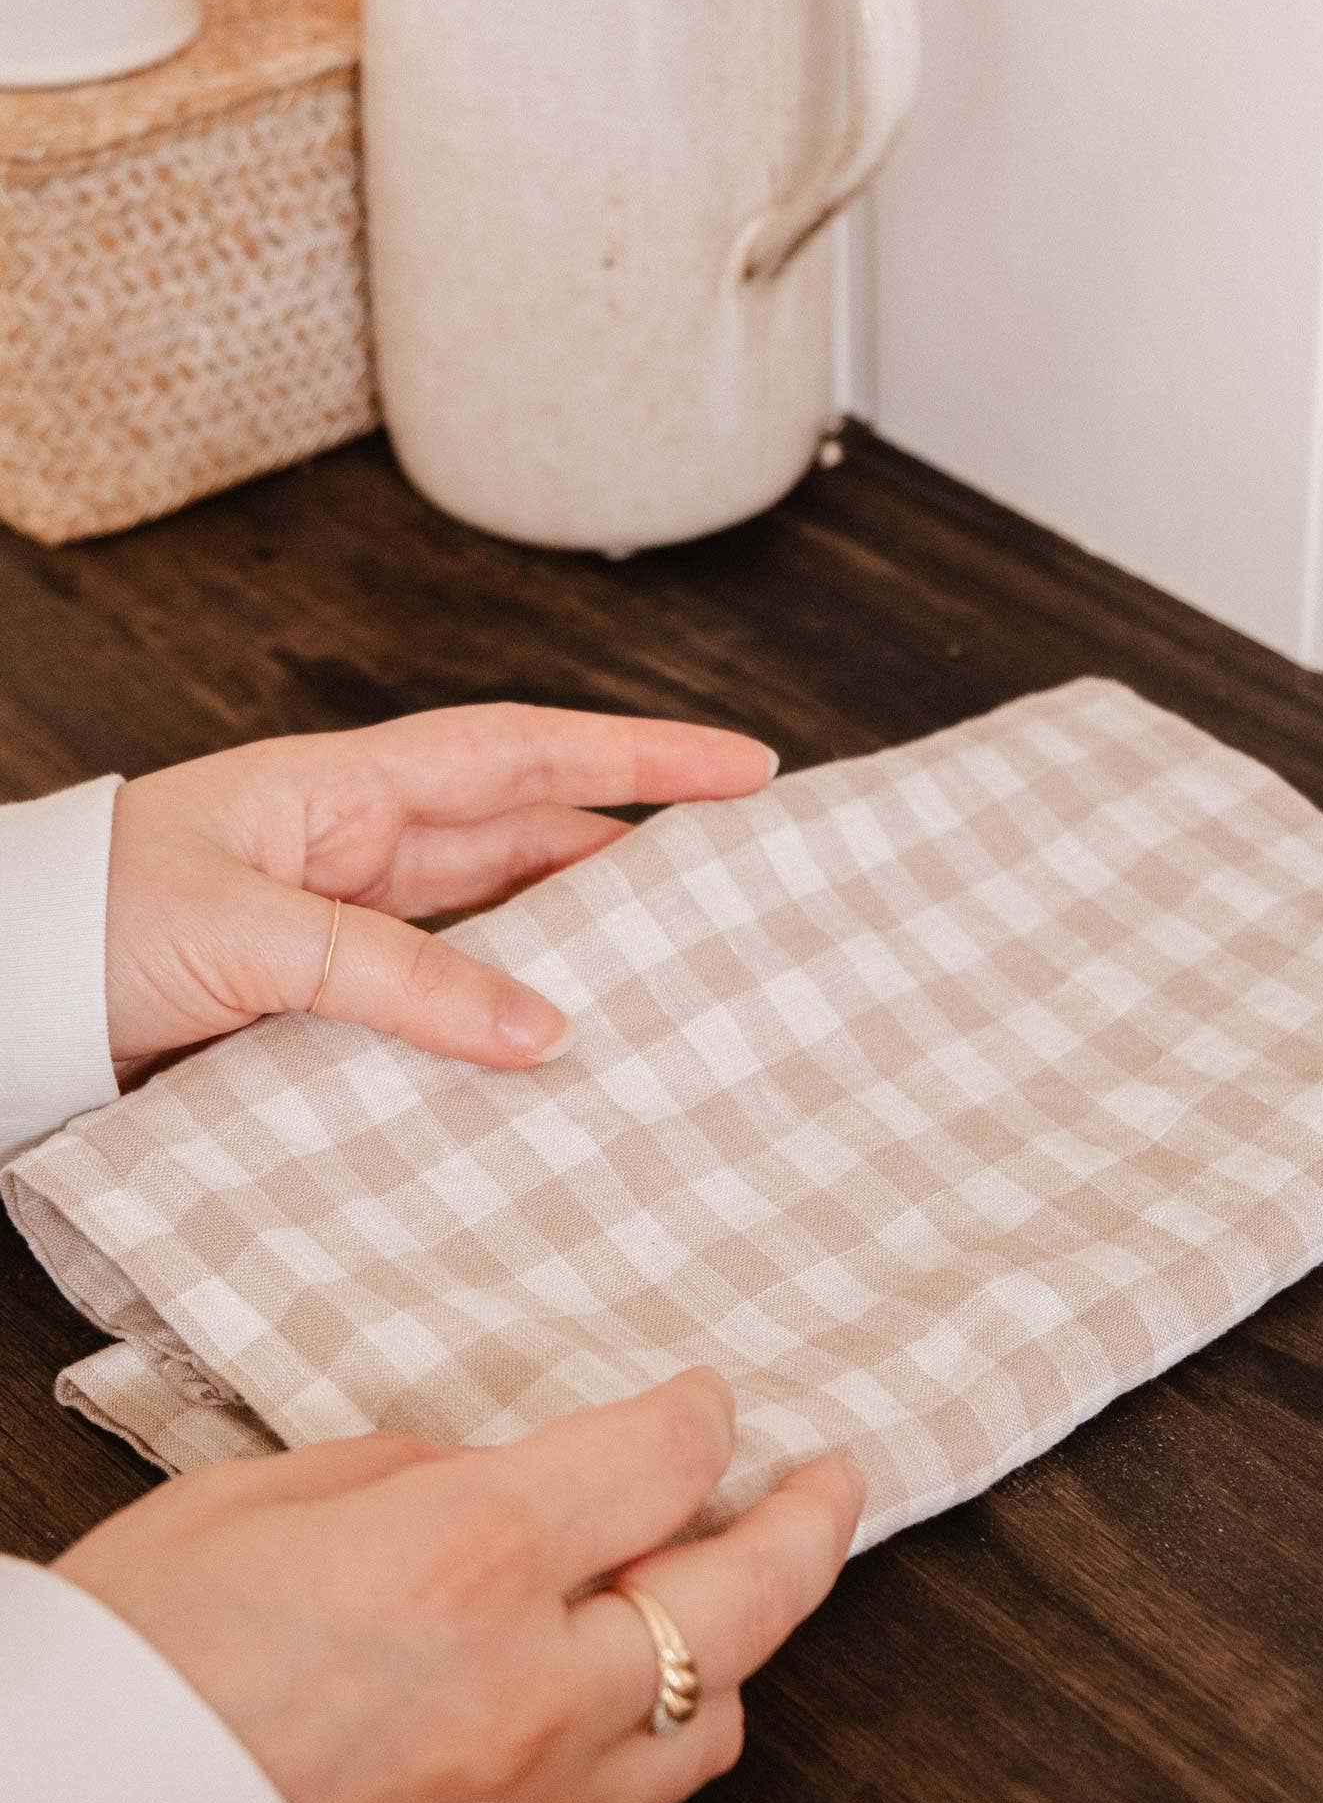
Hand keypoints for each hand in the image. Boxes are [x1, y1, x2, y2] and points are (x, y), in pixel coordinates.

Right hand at [56, 1370, 863, 1802]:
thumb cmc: (128, 1659)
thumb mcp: (259, 1499)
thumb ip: (410, 1470)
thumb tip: (498, 1475)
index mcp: (471, 1553)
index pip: (663, 1460)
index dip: (703, 1414)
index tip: (710, 1397)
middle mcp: (530, 1684)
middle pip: (744, 1598)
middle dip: (810, 1523)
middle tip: (837, 1478)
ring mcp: (523, 1801)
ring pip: (713, 1722)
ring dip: (749, 1641)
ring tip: (744, 1585)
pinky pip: (620, 1799)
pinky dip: (652, 1728)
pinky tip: (626, 1686)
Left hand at [104, 703, 775, 1075]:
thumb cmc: (90, 921)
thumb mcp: (250, 934)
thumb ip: (398, 977)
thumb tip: (543, 1029)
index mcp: (346, 787)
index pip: (526, 753)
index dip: (641, 753)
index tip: (745, 766)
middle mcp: (360, 845)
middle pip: (532, 836)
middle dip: (641, 849)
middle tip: (752, 880)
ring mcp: (346, 922)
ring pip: (499, 920)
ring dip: (583, 942)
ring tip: (685, 974)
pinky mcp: (324, 997)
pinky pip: (446, 995)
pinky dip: (506, 1015)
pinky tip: (557, 1050)